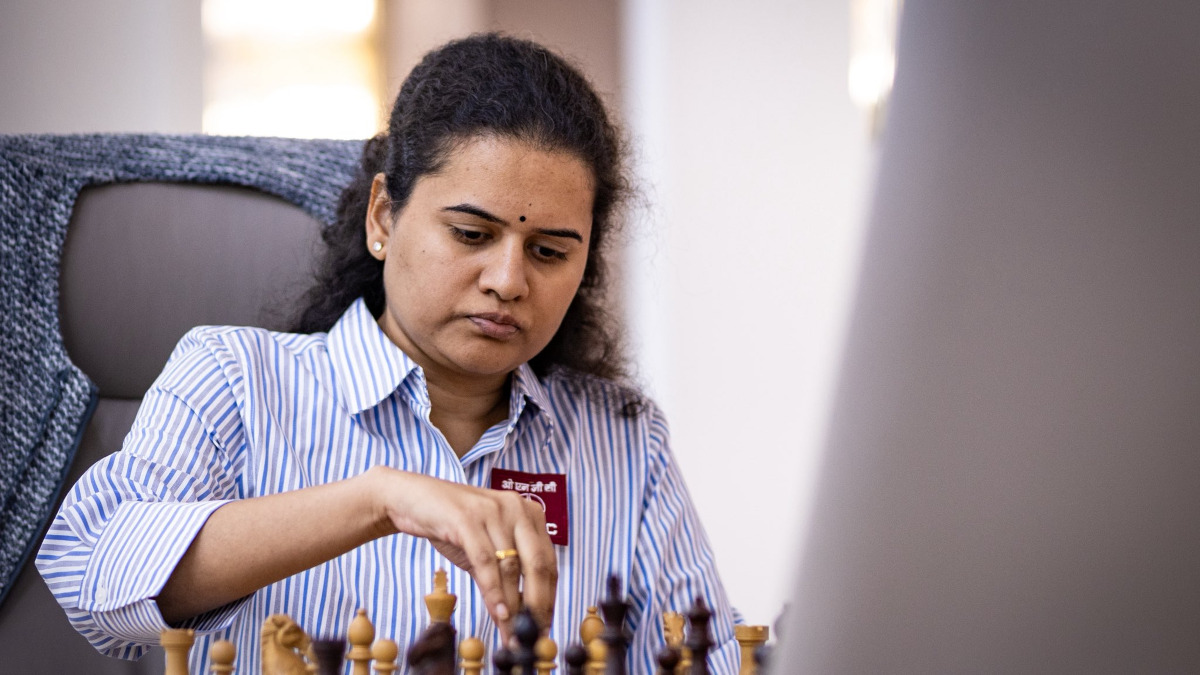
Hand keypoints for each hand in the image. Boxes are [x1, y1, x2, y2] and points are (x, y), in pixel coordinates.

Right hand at [365, 466, 557, 640]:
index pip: (549, 562)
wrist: (412, 499)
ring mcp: (493, 511)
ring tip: (512, 632)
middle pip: (538, 564)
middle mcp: (517, 509)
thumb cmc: (452, 526)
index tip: (544, 625)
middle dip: (537, 605)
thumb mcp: (485, 551)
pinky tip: (498, 611)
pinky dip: (493, 590)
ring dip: (513, 605)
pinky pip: (486, 561)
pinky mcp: (468, 518)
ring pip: (512, 566)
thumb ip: (502, 579)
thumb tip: (515, 619)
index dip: (549, 598)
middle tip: (533, 635)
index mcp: (529, 514)